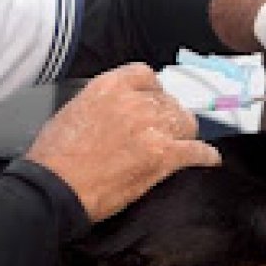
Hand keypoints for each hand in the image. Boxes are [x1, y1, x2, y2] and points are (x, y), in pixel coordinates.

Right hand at [26, 64, 220, 222]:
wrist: (55, 189)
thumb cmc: (55, 158)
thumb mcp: (73, 111)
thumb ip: (103, 103)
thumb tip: (118, 109)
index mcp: (109, 86)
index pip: (147, 76)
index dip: (154, 91)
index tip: (155, 101)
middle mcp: (134, 102)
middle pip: (169, 102)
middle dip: (168, 117)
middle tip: (164, 133)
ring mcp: (150, 128)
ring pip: (186, 123)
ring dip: (184, 135)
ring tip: (182, 145)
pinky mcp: (162, 156)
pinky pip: (197, 151)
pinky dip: (206, 156)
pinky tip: (210, 159)